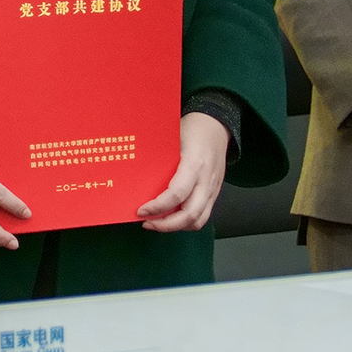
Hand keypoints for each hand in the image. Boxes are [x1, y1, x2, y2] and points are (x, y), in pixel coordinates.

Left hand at [136, 112, 232, 232]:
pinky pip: (203, 215)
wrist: (216, 125)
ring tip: (157, 223)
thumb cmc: (192, 129)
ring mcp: (213, 188)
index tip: (141, 210)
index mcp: (194, 164)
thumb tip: (136, 178)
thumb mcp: (172, 138)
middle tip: (146, 222)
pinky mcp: (215, 193)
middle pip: (190, 215)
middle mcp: (206, 180)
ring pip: (198, 220)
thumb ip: (160, 159)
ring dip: (176, 227)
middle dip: (166, 225)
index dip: (158, 207)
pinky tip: (171, 217)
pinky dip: (186, 222)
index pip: (177, 194)